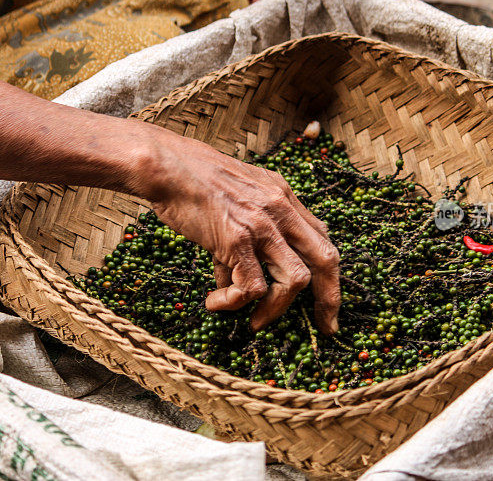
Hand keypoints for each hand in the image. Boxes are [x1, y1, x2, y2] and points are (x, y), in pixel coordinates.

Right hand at [135, 124, 340, 333]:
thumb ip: (243, 236)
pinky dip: (235, 303)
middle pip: (326, 259)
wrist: (164, 165)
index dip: (328, 272)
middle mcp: (280, 208)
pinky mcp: (237, 240)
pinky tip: (214, 302)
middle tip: (324, 327)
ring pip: (295, 280)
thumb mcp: (232, 199)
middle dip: (329, 298)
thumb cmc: (190, 181)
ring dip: (276, 309)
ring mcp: (262, 224)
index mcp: (282, 195)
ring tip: (254, 322)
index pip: (322, 237)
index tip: (325, 299)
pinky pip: (252, 287)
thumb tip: (234, 278)